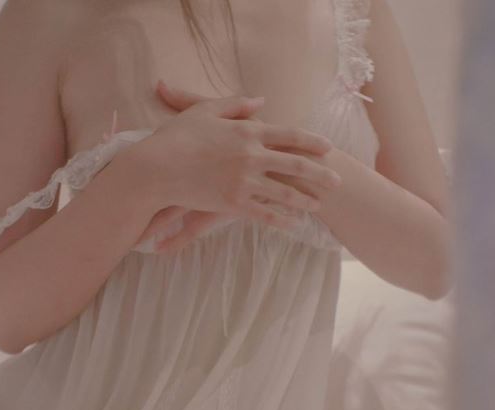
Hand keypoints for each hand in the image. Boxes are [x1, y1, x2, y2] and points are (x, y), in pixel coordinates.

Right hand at [133, 79, 341, 250]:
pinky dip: (281, 219)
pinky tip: (294, 223)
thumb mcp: (205, 111)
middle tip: (338, 181)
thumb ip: (235, 104)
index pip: (289, 135)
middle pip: (295, 165)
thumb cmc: (177, 137)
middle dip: (319, 174)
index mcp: (247, 131)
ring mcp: (244, 181)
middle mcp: (251, 156)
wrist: (157, 168)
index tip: (328, 147)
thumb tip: (260, 101)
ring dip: (305, 200)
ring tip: (320, 205)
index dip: (311, 141)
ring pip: (284, 193)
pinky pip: (264, 213)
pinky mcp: (234, 203)